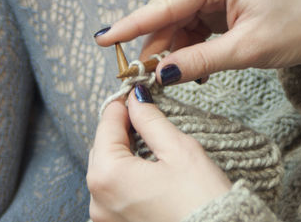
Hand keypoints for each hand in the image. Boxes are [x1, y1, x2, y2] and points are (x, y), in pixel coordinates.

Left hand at [87, 86, 231, 221]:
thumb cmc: (202, 200)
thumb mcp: (178, 150)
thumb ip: (151, 120)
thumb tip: (136, 98)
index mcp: (107, 175)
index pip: (106, 125)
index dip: (123, 104)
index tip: (136, 92)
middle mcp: (98, 200)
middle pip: (102, 149)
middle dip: (121, 129)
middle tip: (145, 115)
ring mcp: (105, 218)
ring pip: (106, 171)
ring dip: (122, 154)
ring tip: (149, 143)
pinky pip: (114, 193)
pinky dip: (125, 178)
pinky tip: (147, 172)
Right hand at [95, 0, 300, 84]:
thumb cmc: (297, 26)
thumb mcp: (247, 48)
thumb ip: (201, 60)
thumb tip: (161, 74)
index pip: (164, 5)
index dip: (132, 24)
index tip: (104, 39)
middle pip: (166, 18)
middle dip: (152, 48)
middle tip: (136, 78)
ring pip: (176, 28)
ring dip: (169, 55)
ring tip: (163, 80)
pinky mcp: (217, 11)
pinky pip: (191, 34)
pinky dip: (187, 54)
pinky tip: (190, 72)